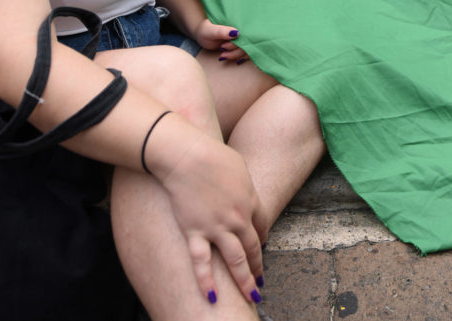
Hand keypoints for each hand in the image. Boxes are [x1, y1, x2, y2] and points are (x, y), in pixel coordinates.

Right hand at [151, 117, 264, 303]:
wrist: (188, 156)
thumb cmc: (212, 155)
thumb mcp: (239, 166)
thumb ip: (243, 184)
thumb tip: (242, 192)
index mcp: (250, 200)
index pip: (262, 226)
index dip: (263, 238)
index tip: (262, 247)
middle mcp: (238, 218)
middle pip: (253, 248)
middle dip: (258, 267)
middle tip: (260, 283)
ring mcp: (217, 227)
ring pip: (236, 261)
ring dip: (244, 281)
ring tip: (251, 296)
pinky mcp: (195, 232)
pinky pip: (202, 262)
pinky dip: (206, 281)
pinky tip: (212, 297)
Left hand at [192, 18, 249, 62]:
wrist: (202, 35)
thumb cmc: (206, 30)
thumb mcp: (211, 30)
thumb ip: (222, 31)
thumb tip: (236, 33)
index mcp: (237, 24)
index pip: (245, 34)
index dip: (237, 43)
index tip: (223, 46)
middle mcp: (242, 31)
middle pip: (247, 44)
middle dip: (235, 51)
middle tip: (221, 50)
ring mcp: (241, 39)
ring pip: (247, 50)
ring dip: (236, 55)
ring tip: (223, 55)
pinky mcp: (240, 46)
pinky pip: (245, 53)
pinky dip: (240, 58)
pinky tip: (232, 59)